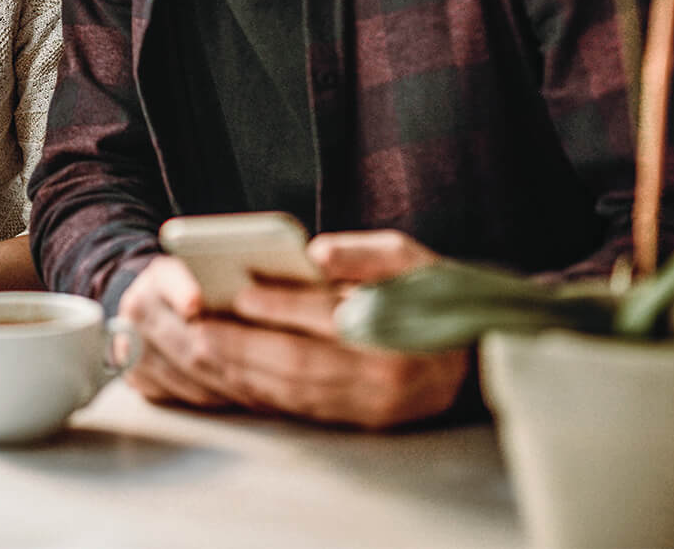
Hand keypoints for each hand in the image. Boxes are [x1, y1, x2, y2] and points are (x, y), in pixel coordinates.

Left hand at [120, 233, 468, 427]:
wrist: (474, 356)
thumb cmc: (432, 293)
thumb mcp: (408, 257)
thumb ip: (362, 253)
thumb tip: (315, 250)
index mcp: (397, 328)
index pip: (326, 317)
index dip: (279, 306)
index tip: (239, 293)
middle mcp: (384, 375)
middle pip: (300, 362)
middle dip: (243, 345)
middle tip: (199, 328)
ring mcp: (373, 406)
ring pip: (296, 393)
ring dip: (245, 373)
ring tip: (206, 349)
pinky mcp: (363, 423)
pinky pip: (303, 410)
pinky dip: (265, 392)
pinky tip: (236, 373)